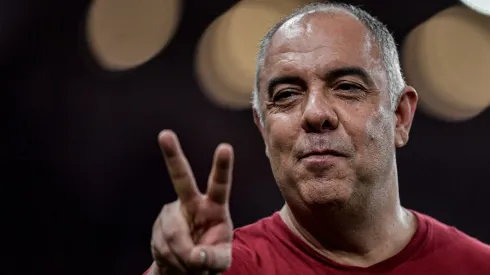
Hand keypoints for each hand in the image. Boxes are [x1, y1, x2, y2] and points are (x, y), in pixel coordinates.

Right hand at [150, 130, 233, 274]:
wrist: (185, 267)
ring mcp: (171, 213)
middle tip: (165, 134)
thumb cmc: (210, 257)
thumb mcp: (221, 261)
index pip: (220, 184)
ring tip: (190, 263)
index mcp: (214, 206)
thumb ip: (214, 259)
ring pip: (173, 232)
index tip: (225, 147)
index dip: (222, 167)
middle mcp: (191, 203)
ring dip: (182, 256)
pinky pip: (163, 245)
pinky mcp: (158, 226)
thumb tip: (196, 256)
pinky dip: (171, 260)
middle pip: (181, 178)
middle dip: (172, 155)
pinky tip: (176, 260)